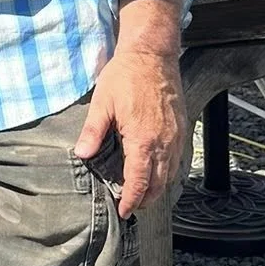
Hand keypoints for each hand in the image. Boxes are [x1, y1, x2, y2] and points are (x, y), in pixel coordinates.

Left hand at [75, 46, 186, 216]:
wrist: (152, 54)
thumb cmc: (126, 75)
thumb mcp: (102, 103)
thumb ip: (93, 132)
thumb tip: (82, 154)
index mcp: (143, 140)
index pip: (140, 181)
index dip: (132, 200)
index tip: (124, 211)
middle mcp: (164, 143)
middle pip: (158, 183)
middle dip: (146, 199)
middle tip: (131, 206)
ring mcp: (176, 136)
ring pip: (170, 173)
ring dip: (157, 187)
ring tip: (142, 193)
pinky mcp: (182, 128)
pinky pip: (177, 159)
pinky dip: (167, 171)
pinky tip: (155, 170)